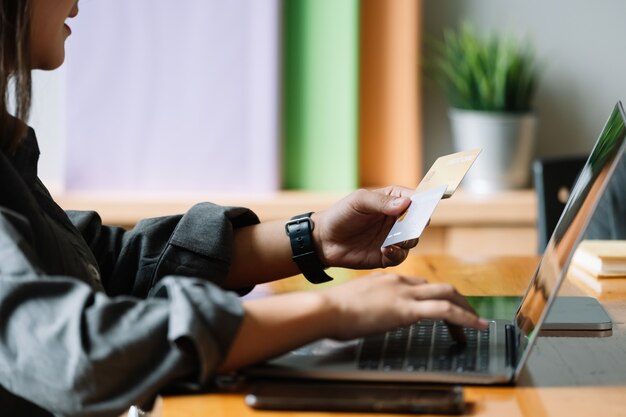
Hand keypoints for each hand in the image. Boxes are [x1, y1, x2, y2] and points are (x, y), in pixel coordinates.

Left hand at [313, 186, 417, 268]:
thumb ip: (381, 202)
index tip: (428, 203)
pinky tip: (385, 249)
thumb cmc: (341, 214)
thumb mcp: (359, 202)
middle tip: (414, 225)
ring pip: (412, 239)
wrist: (323, 240)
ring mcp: (393, 238)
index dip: (424, 200)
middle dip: (419, 223)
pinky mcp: (387, 256)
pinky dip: (396, 254)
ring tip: (397, 239)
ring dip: (408, 239)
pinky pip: (400, 256)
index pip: (415, 199)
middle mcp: (397, 219)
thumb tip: (406, 203)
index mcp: (392, 200)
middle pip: (418, 220)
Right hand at [320, 273, 488, 340]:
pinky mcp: (407, 309)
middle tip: (468, 318)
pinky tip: (477, 328)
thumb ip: (370, 305)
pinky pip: (445, 311)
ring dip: (466, 311)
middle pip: (439, 287)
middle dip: (458, 301)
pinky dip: (465, 319)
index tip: (443, 310)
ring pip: (447, 295)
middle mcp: (399, 281)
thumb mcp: (356, 303)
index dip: (436, 297)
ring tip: (477, 326)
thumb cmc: (332, 311)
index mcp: (387, 280)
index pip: (420, 285)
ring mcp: (404, 293)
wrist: (325, 310)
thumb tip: (373, 315)